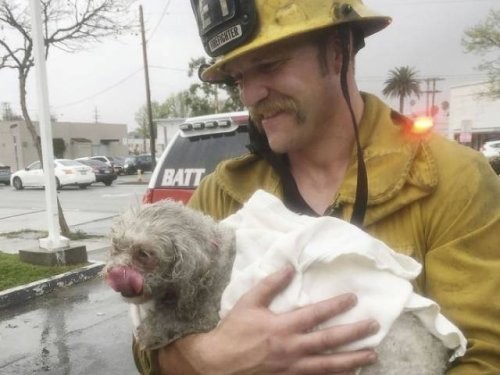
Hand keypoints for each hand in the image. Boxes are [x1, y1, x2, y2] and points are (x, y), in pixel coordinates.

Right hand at [160, 264, 378, 373]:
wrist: (219, 364)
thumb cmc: (234, 331)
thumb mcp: (249, 303)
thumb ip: (270, 285)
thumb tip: (289, 268)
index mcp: (283, 327)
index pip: (315, 314)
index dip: (336, 306)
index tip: (353, 299)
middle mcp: (292, 348)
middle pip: (329, 341)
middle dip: (354, 334)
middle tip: (374, 327)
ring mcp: (293, 368)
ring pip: (329, 365)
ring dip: (352, 360)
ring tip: (372, 355)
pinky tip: (348, 373)